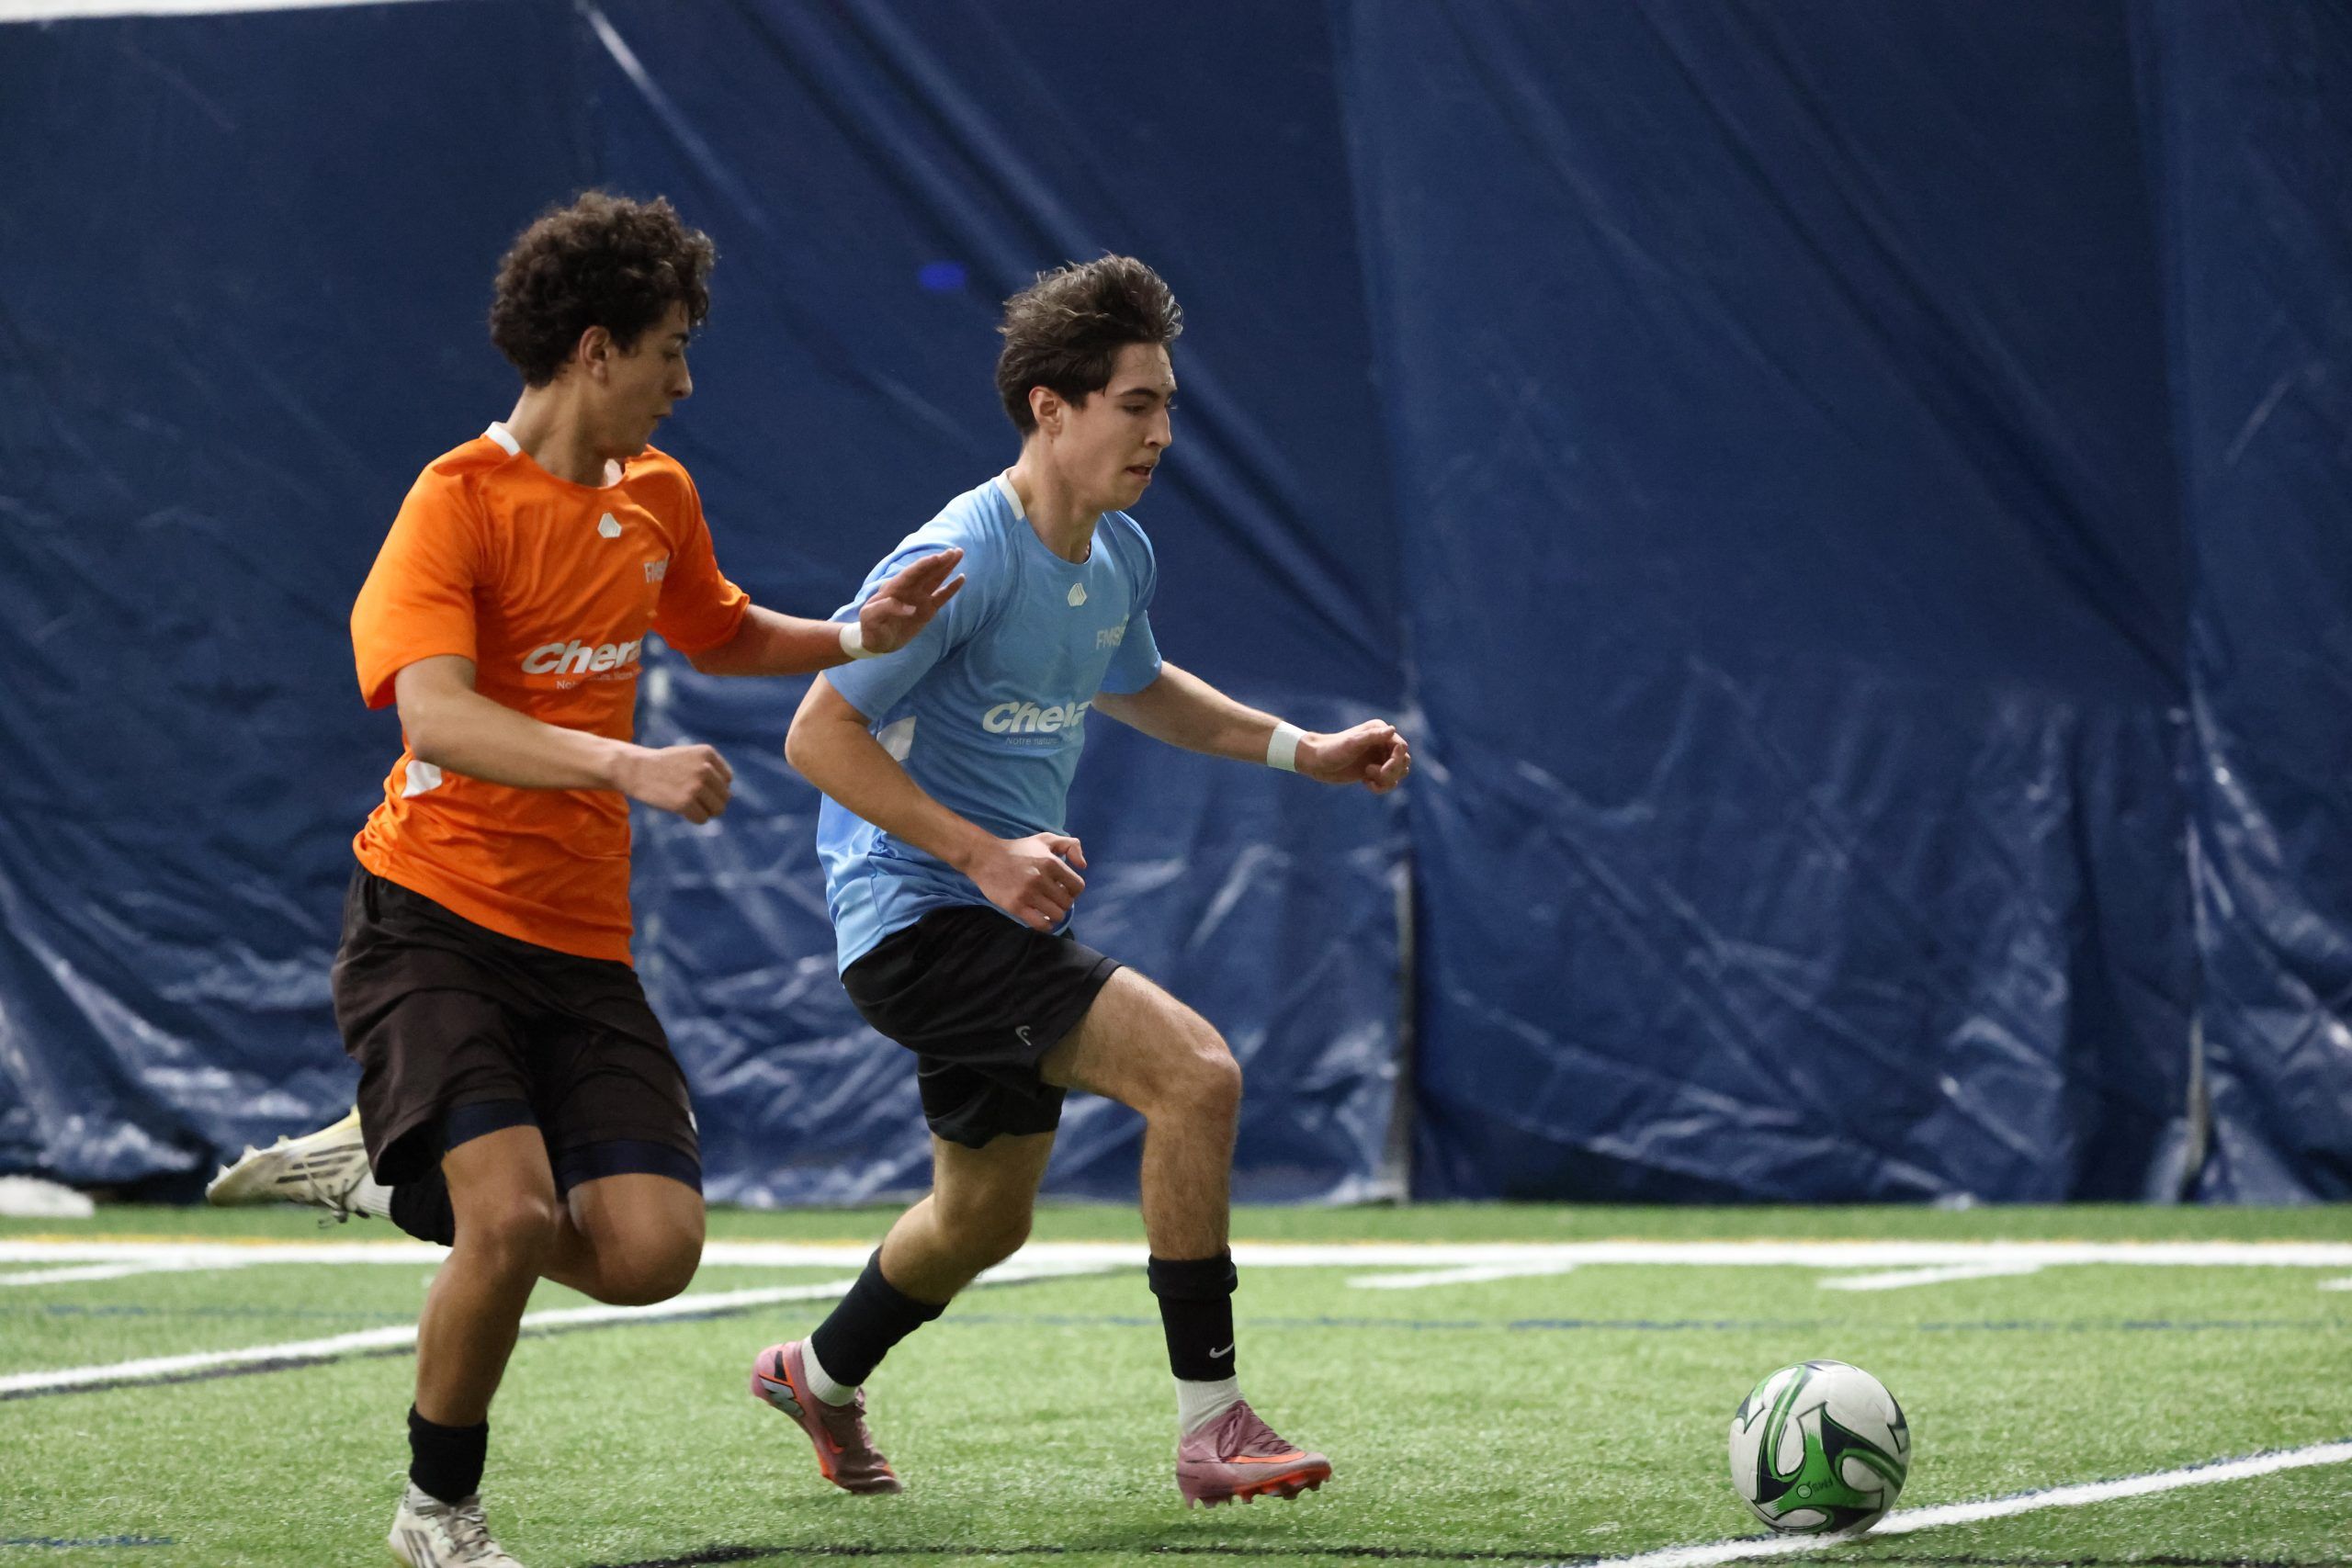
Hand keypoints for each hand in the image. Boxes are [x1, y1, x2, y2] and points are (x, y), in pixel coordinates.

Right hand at [613, 742, 733, 822]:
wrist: (634, 769)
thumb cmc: (662, 765)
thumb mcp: (689, 757)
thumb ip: (710, 769)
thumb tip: (728, 796)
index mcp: (707, 753)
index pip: (727, 779)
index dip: (714, 786)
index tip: (697, 785)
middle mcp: (705, 768)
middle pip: (725, 796)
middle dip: (712, 801)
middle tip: (693, 800)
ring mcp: (695, 785)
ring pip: (717, 809)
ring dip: (705, 811)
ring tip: (689, 805)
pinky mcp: (685, 802)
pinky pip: (702, 819)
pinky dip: (694, 818)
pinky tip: (682, 810)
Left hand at [857, 547, 966, 654]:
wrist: (876, 642)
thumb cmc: (869, 627)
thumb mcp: (869, 617)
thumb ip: (883, 608)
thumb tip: (905, 607)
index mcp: (895, 588)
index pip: (912, 573)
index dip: (925, 565)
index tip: (938, 557)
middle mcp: (909, 590)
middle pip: (926, 572)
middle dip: (940, 561)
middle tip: (954, 551)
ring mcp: (919, 598)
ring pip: (935, 579)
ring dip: (947, 567)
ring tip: (958, 554)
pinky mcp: (927, 610)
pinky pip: (941, 597)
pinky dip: (951, 588)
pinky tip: (961, 578)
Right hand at [966, 832, 1087, 931]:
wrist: (985, 858)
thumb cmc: (1018, 849)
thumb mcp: (1045, 840)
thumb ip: (1070, 846)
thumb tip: (1083, 866)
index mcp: (1051, 862)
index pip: (1077, 886)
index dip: (1073, 890)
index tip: (1063, 889)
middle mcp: (1041, 878)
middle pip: (1068, 903)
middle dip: (1063, 902)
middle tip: (1052, 898)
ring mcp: (1028, 894)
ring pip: (1057, 915)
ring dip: (1054, 914)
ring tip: (1046, 909)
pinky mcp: (1016, 906)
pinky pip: (1041, 924)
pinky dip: (1045, 925)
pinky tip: (1041, 918)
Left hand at [1298, 720, 1410, 793]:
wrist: (1316, 762)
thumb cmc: (1332, 749)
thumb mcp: (1352, 743)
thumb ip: (1373, 736)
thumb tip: (1392, 730)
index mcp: (1379, 732)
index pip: (1401, 748)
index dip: (1396, 760)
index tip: (1382, 767)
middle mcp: (1382, 744)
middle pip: (1404, 762)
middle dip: (1391, 771)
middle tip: (1369, 772)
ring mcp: (1379, 758)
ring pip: (1399, 773)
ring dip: (1386, 780)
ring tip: (1366, 776)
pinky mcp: (1374, 771)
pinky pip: (1389, 783)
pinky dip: (1381, 787)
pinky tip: (1366, 784)